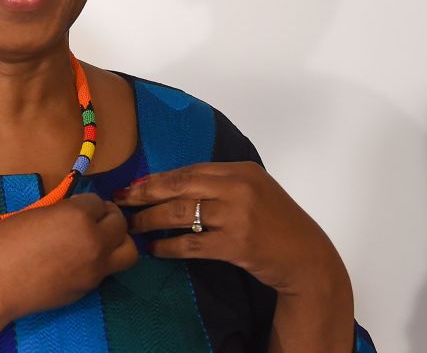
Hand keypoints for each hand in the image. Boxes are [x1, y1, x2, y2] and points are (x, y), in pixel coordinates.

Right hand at [0, 193, 137, 320]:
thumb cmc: (4, 243)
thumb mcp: (37, 213)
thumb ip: (63, 212)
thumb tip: (75, 212)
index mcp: (79, 216)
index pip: (98, 202)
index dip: (86, 204)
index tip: (74, 208)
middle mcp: (95, 241)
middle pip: (120, 223)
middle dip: (108, 217)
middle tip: (94, 218)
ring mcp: (95, 268)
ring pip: (128, 251)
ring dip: (118, 241)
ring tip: (100, 239)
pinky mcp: (89, 288)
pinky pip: (108, 270)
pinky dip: (102, 261)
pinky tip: (81, 260)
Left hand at [113, 162, 350, 301]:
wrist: (305, 256)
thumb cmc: (277, 224)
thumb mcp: (254, 191)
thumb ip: (221, 184)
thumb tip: (174, 184)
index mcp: (241, 170)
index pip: (189, 170)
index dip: (157, 178)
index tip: (133, 184)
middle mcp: (239, 187)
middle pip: (180, 186)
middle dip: (145, 193)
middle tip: (120, 200)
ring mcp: (238, 215)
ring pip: (181, 214)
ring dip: (151, 221)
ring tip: (132, 226)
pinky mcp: (236, 244)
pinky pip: (191, 244)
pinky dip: (169, 247)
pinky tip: (155, 249)